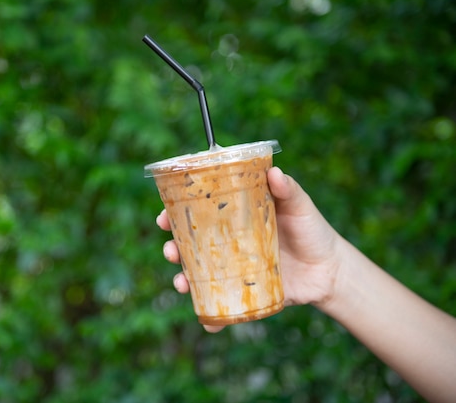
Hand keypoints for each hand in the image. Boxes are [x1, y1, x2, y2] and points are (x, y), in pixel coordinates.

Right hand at [157, 166, 343, 330]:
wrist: (330, 271)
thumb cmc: (313, 231)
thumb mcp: (300, 207)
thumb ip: (288, 190)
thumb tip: (275, 173)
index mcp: (234, 217)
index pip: (197, 212)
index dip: (175, 213)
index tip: (164, 215)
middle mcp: (227, 243)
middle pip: (189, 244)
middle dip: (173, 247)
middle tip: (171, 250)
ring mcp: (233, 269)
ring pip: (198, 274)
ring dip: (183, 279)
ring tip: (182, 283)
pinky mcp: (243, 293)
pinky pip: (220, 304)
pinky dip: (209, 315)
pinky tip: (207, 322)